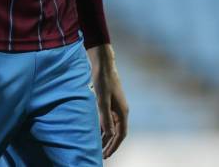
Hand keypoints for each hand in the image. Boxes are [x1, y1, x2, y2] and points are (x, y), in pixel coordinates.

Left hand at [87, 44, 128, 158]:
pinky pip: (108, 118)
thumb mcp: (102, 99)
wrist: (103, 62)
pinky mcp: (110, 100)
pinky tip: (96, 129)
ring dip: (106, 135)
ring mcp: (116, 105)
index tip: (107, 155)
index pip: (121, 134)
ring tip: (98, 145)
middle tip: (102, 155)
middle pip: (117, 131)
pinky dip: (103, 125)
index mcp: (122, 111)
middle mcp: (121, 110)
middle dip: (110, 143)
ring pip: (112, 125)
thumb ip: (105, 117)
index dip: (114, 146)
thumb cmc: (102, 79)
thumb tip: (110, 134)